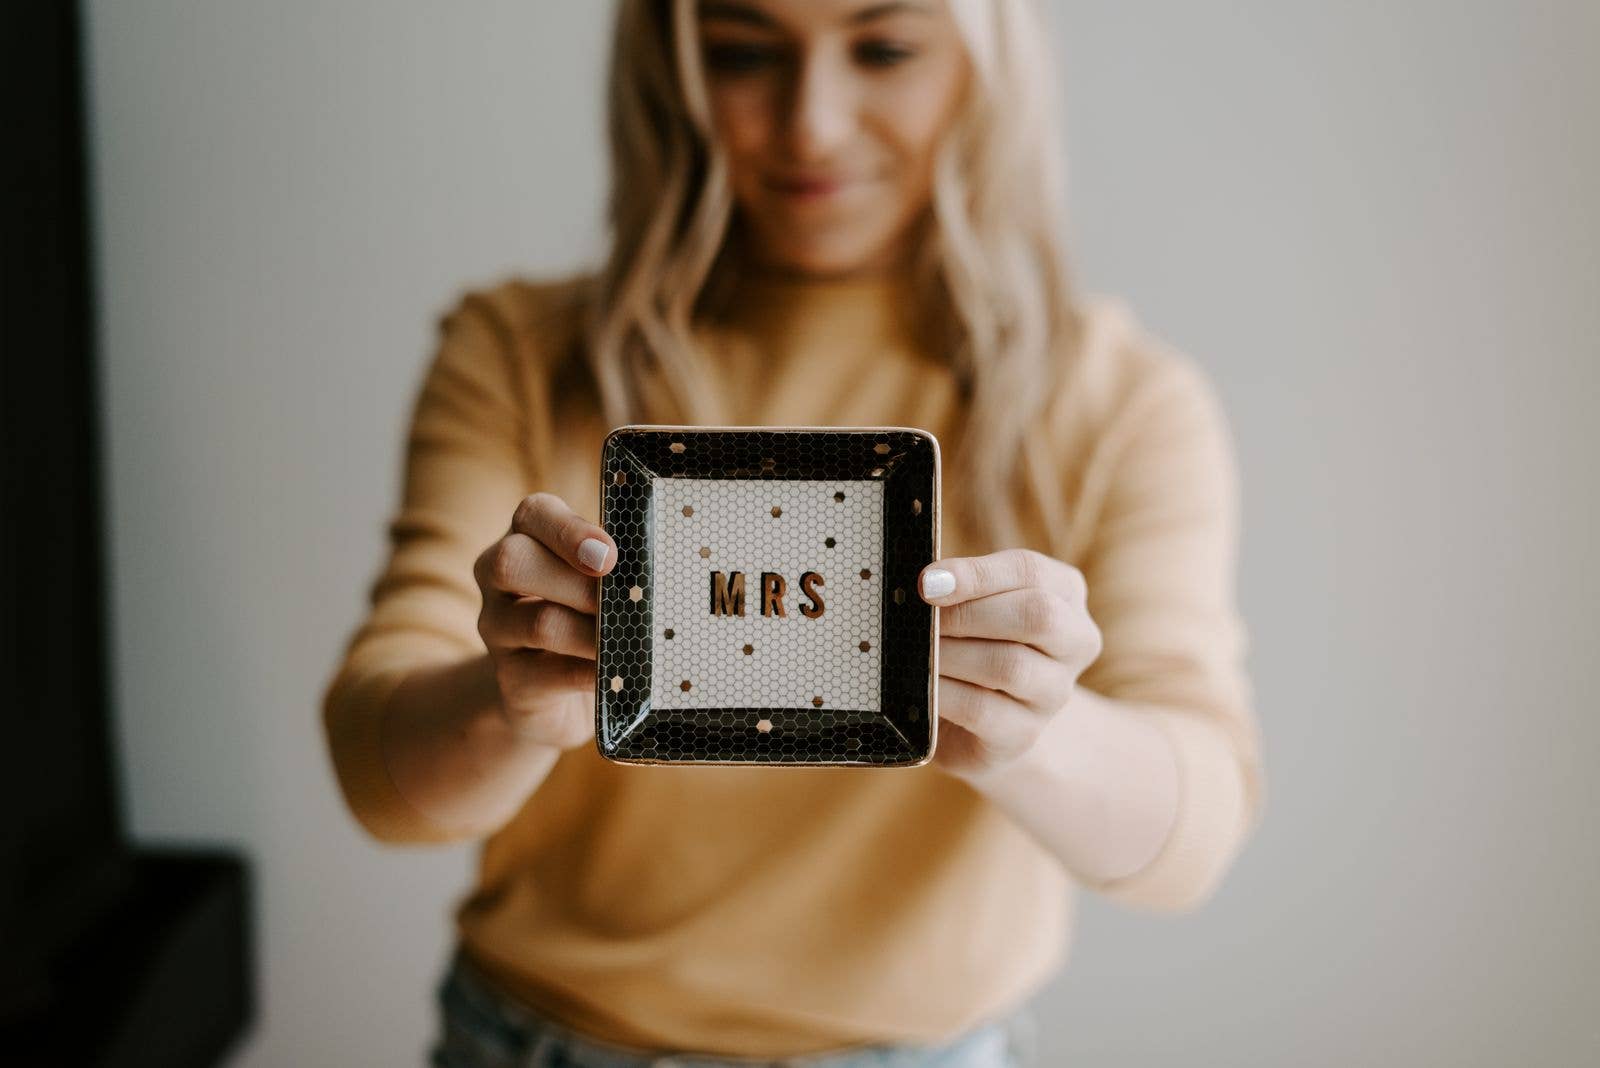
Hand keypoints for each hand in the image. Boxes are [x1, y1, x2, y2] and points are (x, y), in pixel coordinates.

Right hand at [473, 492, 616, 749]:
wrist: (552, 693)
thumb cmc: (588, 617)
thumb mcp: (598, 583)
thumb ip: (616, 569)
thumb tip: (655, 574)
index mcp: (526, 539)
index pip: (534, 514)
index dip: (570, 531)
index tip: (609, 555)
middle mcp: (499, 579)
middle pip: (514, 561)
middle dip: (577, 581)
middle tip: (624, 601)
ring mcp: (498, 630)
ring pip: (539, 622)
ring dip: (592, 634)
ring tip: (633, 642)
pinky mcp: (511, 678)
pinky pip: (549, 674)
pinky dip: (589, 673)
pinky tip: (619, 675)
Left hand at [918, 548, 1102, 780]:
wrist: (989, 722)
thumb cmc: (975, 643)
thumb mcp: (978, 605)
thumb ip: (961, 587)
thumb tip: (924, 582)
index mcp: (1066, 593)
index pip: (1030, 571)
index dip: (977, 574)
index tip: (928, 581)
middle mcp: (1075, 642)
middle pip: (1036, 615)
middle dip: (967, 613)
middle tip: (919, 617)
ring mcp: (1055, 693)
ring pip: (1008, 665)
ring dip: (950, 654)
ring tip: (915, 650)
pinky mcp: (1024, 733)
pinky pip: (980, 709)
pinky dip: (942, 692)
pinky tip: (920, 685)